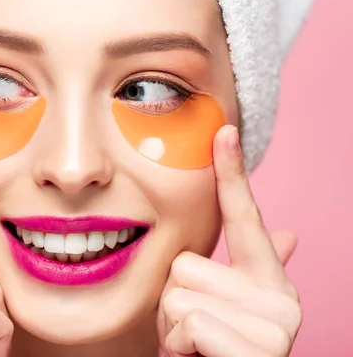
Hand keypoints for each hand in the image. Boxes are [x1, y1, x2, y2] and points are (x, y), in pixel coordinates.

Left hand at [158, 125, 301, 356]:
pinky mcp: (259, 349)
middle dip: (173, 303)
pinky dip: (180, 348)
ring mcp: (276, 324)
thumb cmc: (213, 356)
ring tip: (195, 350)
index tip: (223, 130)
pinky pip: (188, 324)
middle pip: (185, 264)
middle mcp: (280, 297)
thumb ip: (254, 269)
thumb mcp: (221, 310)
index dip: (232, 173)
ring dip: (172, 327)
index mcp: (268, 281)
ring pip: (180, 294)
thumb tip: (289, 231)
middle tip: (192, 334)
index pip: (245, 217)